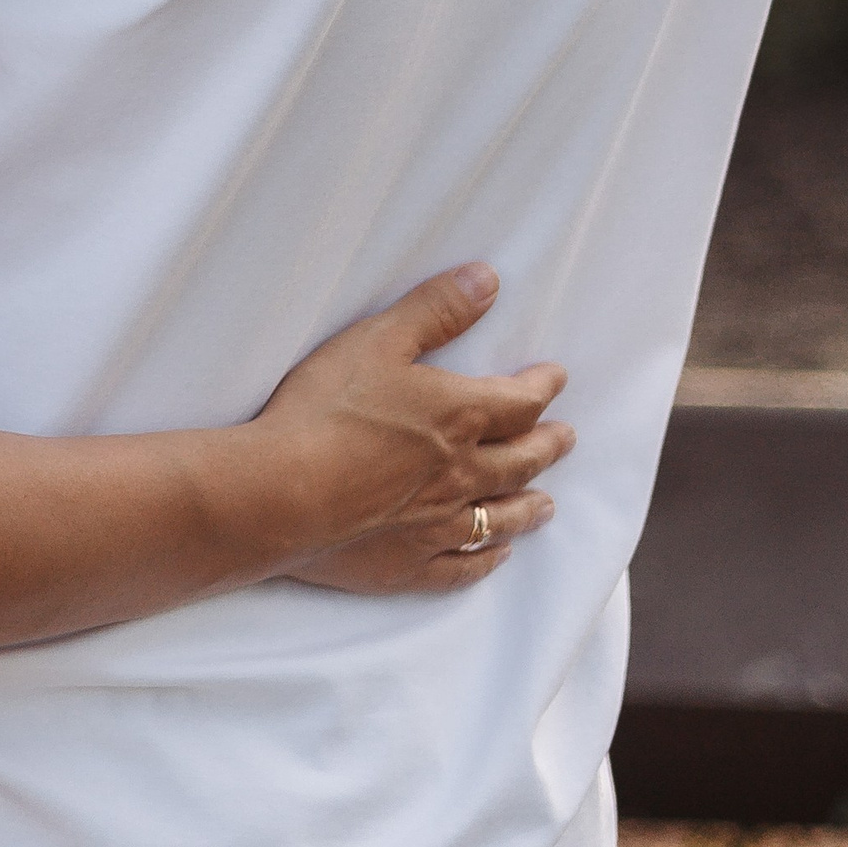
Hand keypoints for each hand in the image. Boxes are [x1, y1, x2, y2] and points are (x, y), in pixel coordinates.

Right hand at [254, 265, 571, 597]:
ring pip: (500, 517)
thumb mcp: (376, 340)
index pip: (519, 402)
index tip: (555, 378)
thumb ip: (435, 310)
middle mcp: (461, 473)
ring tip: (547, 503)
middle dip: (547, 446)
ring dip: (528, 507)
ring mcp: (437, 524)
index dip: (541, 388)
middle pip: (521, 460)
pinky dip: (486, 559)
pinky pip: (463, 566)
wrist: (282, 494)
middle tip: (566, 439)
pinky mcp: (408, 564)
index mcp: (457, 416)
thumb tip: (488, 279)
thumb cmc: (325, 410)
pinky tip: (495, 555)